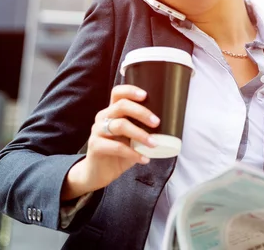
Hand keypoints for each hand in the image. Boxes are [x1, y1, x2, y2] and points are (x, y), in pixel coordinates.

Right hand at [60, 85, 158, 200]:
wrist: (99, 172)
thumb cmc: (119, 152)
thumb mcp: (132, 138)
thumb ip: (142, 129)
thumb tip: (168, 126)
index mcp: (112, 111)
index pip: (118, 93)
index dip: (131, 90)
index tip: (145, 95)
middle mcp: (103, 117)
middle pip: (121, 105)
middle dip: (142, 113)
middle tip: (156, 122)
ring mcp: (97, 131)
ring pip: (120, 125)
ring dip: (140, 134)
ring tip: (154, 144)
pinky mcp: (95, 146)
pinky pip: (117, 147)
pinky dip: (133, 153)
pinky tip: (144, 159)